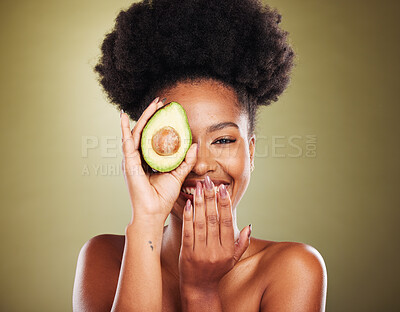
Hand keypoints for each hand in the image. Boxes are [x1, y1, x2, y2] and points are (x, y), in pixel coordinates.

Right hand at [120, 97, 197, 223]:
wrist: (153, 213)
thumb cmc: (162, 197)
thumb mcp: (178, 174)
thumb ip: (185, 160)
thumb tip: (195, 145)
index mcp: (148, 159)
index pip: (152, 136)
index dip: (159, 122)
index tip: (167, 109)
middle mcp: (138, 157)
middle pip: (144, 130)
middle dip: (152, 114)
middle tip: (161, 101)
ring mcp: (132, 159)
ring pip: (137, 132)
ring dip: (144, 117)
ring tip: (153, 104)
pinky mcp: (128, 163)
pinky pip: (126, 142)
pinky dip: (123, 129)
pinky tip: (122, 117)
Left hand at [178, 176, 251, 290]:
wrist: (199, 288)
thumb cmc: (217, 271)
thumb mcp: (233, 260)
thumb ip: (242, 243)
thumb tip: (249, 226)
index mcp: (227, 250)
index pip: (226, 222)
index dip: (224, 204)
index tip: (222, 188)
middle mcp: (214, 251)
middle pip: (213, 219)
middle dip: (211, 198)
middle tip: (208, 181)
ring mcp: (199, 252)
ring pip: (200, 223)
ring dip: (199, 203)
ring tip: (198, 187)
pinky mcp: (186, 253)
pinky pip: (187, 231)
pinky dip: (188, 216)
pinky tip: (188, 203)